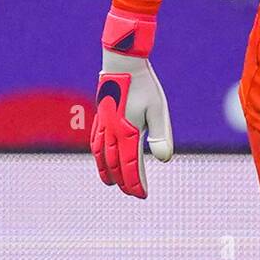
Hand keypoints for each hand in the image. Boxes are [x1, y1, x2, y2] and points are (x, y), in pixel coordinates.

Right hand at [90, 11, 172, 199]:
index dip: (137, 182)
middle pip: (115, 164)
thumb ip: (161, 135)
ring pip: (101, 155)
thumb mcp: (159, 110)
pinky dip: (98, 155)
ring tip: (111, 183)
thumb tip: (164, 161)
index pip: (131, 165)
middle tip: (133, 194)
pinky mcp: (100, 116)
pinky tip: (101, 158)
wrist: (122, 63)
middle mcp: (112, 131)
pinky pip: (95, 142)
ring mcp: (103, 124)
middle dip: (124, 181)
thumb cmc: (144, 86)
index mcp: (127, 131)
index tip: (143, 195)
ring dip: (106, 172)